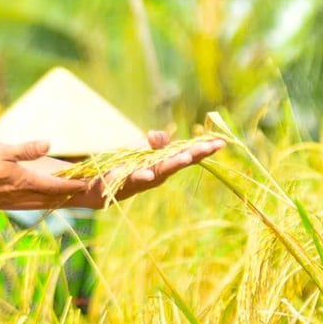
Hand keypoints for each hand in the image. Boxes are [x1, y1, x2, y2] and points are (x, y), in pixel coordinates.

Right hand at [0, 139, 88, 209]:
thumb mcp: (2, 151)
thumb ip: (26, 149)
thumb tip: (48, 143)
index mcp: (23, 182)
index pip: (55, 186)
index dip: (72, 184)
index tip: (87, 183)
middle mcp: (21, 196)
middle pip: (52, 198)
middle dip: (69, 195)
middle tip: (85, 191)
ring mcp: (12, 203)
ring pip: (42, 204)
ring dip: (57, 200)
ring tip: (68, 196)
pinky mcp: (4, 205)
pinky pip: (30, 206)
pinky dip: (42, 203)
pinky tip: (42, 200)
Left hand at [87, 130, 225, 205]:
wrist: (101, 187)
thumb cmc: (127, 167)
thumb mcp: (144, 150)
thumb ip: (157, 142)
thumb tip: (156, 136)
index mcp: (165, 164)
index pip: (187, 155)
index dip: (203, 149)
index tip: (221, 142)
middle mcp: (158, 174)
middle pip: (179, 162)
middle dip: (195, 154)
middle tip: (212, 146)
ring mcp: (143, 179)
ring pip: (161, 171)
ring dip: (173, 164)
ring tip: (186, 157)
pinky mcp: (125, 182)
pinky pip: (135, 179)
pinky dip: (142, 176)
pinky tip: (148, 174)